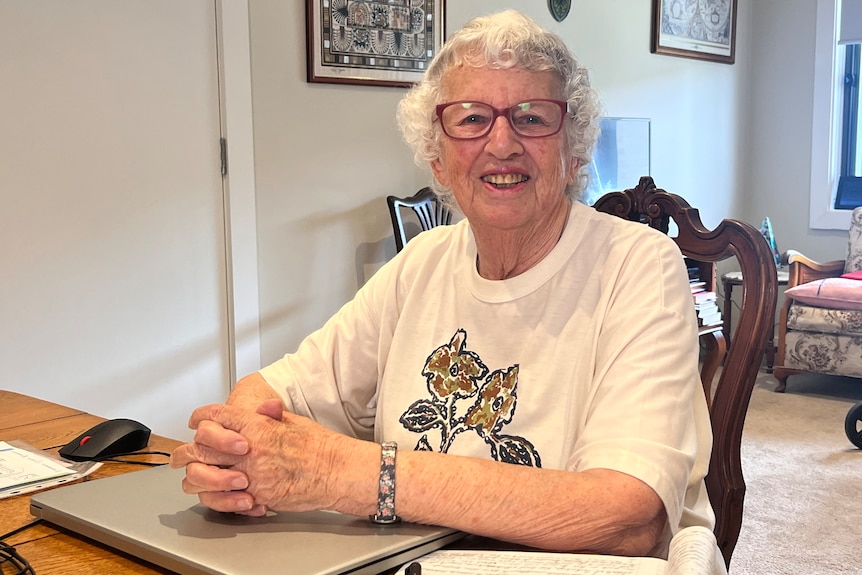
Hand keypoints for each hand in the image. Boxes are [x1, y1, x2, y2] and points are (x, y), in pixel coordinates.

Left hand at [171, 399, 352, 514]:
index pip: (215, 416)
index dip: (202, 417)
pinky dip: (219, 498)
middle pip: (200, 447)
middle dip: (187, 451)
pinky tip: (222, 494)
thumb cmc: (321, 447)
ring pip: (203, 477)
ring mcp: (249, 475)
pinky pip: (223, 500)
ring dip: (197, 478)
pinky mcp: (255, 496)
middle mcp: (248, 450)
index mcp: (256, 426)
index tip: (197, 420)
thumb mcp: (293, 421)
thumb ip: (269, 416)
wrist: (336, 472)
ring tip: (199, 477)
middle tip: (181, 454)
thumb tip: (261, 408)